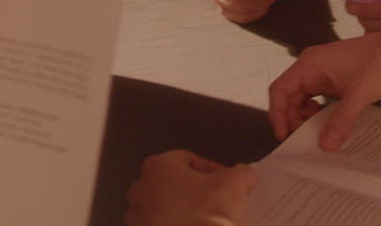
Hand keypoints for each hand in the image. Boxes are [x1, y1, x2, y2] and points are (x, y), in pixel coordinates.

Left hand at [126, 150, 254, 225]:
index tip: (227, 186)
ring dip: (185, 213)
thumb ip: (241, 173)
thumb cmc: (206, 213)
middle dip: (197, 193)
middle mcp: (140, 188)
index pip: (191, 160)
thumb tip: (243, 174)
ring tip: (206, 223)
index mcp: (158, 166)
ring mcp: (136, 216)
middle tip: (218, 205)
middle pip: (176, 184)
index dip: (213, 171)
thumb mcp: (235, 184)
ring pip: (167, 208)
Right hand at [268, 30, 380, 150]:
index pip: (280, 89)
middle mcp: (314, 66)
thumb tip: (325, 146)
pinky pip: (319, 99)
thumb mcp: (359, 94)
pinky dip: (320, 114)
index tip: (285, 136)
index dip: (278, 114)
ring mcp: (326, 73)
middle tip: (304, 140)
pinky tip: (330, 126)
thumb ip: (340, 121)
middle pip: (290, 96)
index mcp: (311, 63)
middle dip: (293, 118)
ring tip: (317, 135)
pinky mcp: (339, 80)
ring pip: (304, 99)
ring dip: (306, 118)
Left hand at [346, 0, 380, 31]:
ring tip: (368, 14)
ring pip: (372, 32)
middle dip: (360, 13)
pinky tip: (379, 23)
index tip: (350, 3)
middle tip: (355, 6)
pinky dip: (376, 33)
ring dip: (367, 23)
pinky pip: (380, 41)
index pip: (372, 8)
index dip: (358, 6)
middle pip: (369, 22)